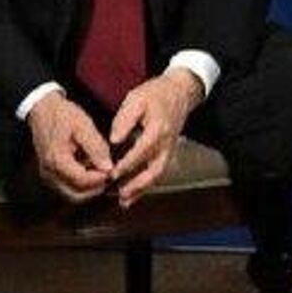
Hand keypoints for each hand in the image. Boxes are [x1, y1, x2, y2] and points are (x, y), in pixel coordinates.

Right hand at [25, 92, 113, 201]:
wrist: (42, 110)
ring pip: (72, 195)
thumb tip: (108, 168)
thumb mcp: (83, 125)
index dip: (101, 179)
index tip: (114, 170)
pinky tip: (92, 169)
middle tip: (110, 175)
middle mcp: (49, 172)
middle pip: (76, 196)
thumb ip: (96, 147)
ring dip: (89, 189)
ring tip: (102, 171)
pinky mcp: (50, 175)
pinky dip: (82, 185)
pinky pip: (68, 188)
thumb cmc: (63, 115)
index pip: (82, 181)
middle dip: (96, 189)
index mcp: (57, 160)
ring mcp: (48, 176)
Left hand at [108, 68, 203, 207]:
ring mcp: (169, 150)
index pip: (142, 151)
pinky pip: (158, 172)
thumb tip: (114, 139)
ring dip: (141, 189)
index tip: (112, 173)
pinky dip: (146, 185)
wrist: (180, 91)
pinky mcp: (167, 152)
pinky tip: (133, 193)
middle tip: (119, 194)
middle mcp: (166, 143)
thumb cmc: (156, 94)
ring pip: (157, 175)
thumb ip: (124, 119)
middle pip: (154, 170)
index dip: (127, 164)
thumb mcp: (136, 99)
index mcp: (158, 129)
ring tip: (125, 201)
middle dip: (137, 185)